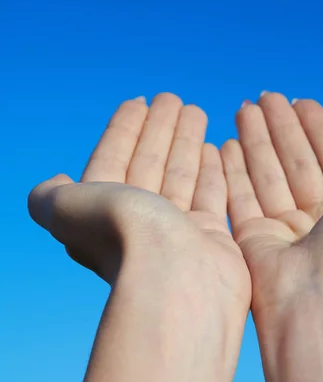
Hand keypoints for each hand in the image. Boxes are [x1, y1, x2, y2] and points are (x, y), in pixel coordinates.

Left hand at [29, 93, 250, 327]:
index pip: (113, 159)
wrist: (180, 283)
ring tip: (196, 110)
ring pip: (180, 175)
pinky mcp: (209, 237)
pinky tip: (214, 148)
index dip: (123, 130)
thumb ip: (49, 195)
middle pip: (148, 163)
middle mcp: (138, 222)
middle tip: (172, 98)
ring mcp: (176, 230)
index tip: (139, 100)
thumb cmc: (126, 239)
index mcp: (103, 212)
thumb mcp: (68, 208)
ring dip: (185, 141)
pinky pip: (209, 195)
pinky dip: (209, 171)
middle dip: (158, 129)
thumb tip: (54, 181)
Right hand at [221, 93, 322, 328]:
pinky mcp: (253, 241)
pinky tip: (227, 144)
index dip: (318, 129)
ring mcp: (285, 232)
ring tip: (243, 107)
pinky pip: (241, 198)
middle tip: (263, 96)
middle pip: (297, 163)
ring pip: (268, 175)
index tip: (300, 102)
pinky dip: (234, 171)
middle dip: (282, 128)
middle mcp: (320, 222)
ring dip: (256, 139)